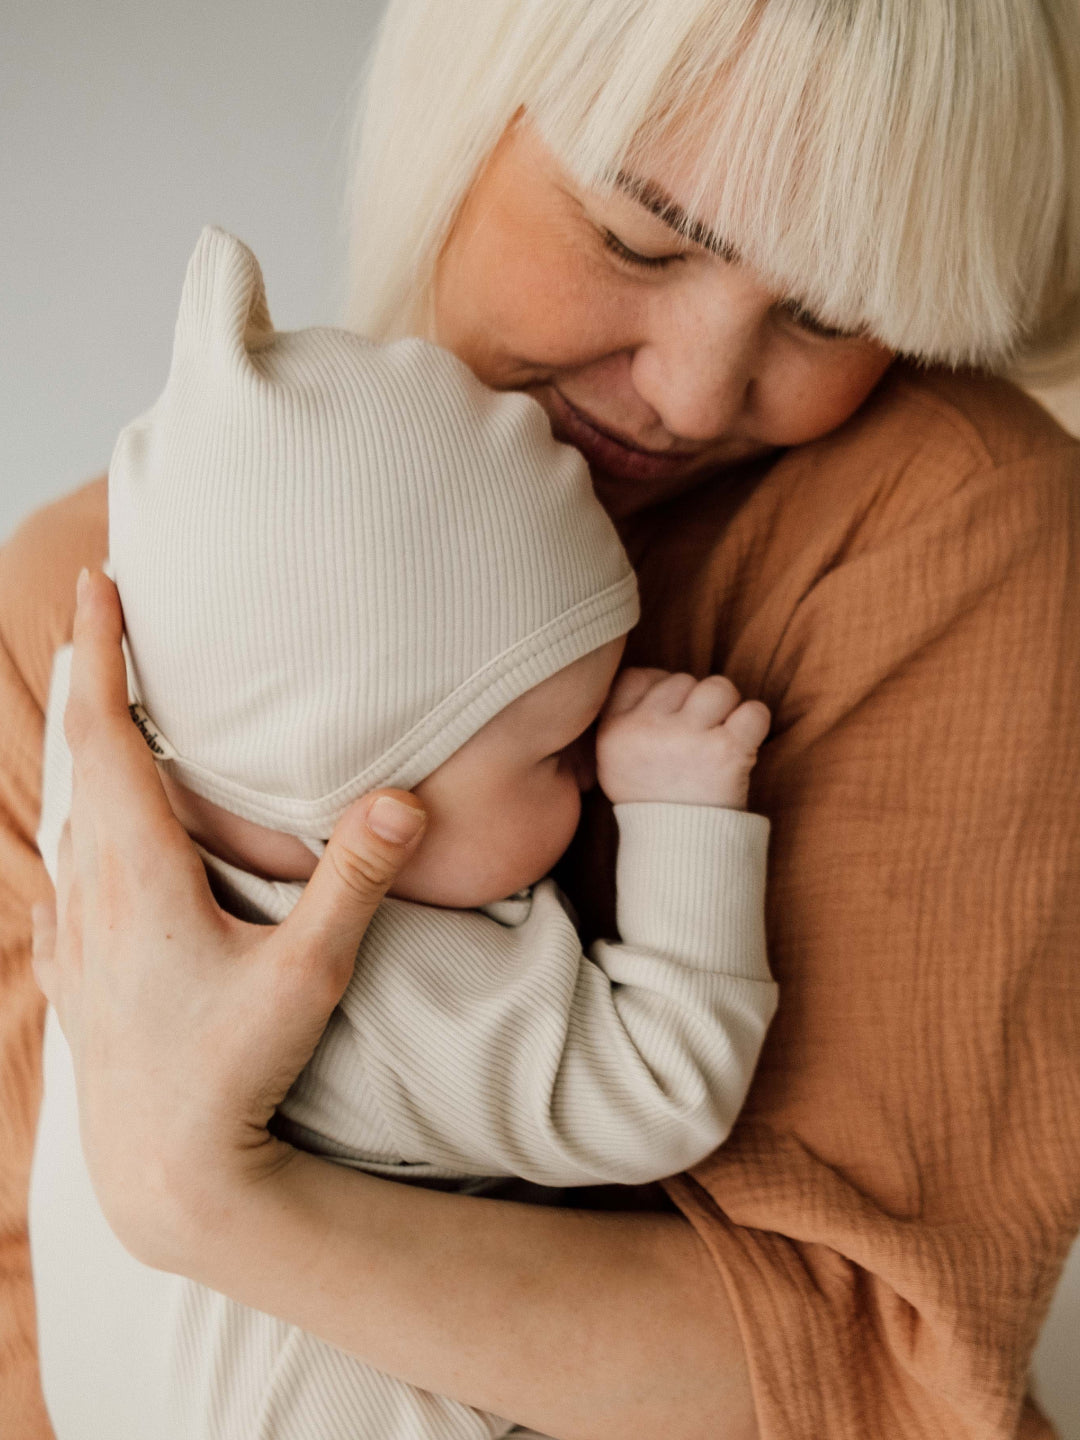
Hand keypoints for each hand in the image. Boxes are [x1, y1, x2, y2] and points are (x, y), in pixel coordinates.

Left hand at [30, 570, 426, 1269]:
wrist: (164, 1169)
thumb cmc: (235, 1070)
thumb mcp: (309, 975)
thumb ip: (353, 881)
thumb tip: (401, 799)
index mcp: (138, 872)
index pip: (108, 736)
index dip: (101, 655)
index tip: (99, 584)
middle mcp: (91, 891)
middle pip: (78, 760)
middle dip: (86, 678)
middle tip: (96, 614)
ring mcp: (76, 935)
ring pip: (67, 814)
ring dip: (82, 748)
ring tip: (98, 703)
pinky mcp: (77, 973)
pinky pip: (62, 873)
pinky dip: (71, 825)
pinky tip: (76, 842)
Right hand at [596, 668, 770, 809]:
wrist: (680, 849)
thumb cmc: (653, 798)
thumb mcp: (612, 761)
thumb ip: (623, 716)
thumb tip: (659, 674)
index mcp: (614, 731)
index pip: (637, 677)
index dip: (660, 690)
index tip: (670, 719)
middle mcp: (646, 730)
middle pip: (682, 680)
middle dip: (695, 705)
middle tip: (696, 740)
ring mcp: (687, 738)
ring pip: (718, 687)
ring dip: (727, 709)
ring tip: (719, 739)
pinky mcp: (726, 751)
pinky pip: (753, 711)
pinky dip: (754, 724)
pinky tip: (742, 745)